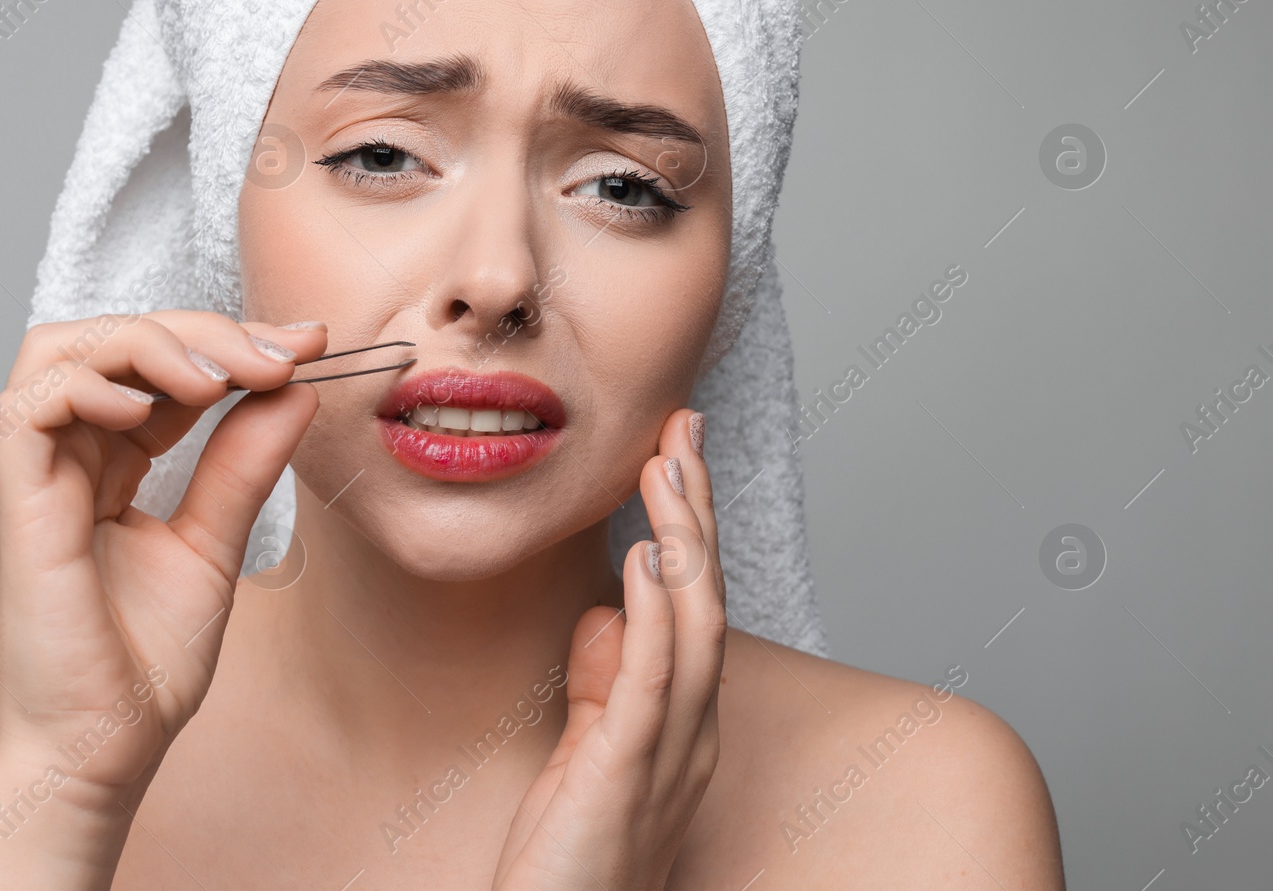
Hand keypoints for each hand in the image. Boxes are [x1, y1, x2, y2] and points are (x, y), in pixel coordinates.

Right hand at [0, 312, 326, 817]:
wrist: (97, 753)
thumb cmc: (139, 667)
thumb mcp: (213, 546)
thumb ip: (244, 466)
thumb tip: (296, 390)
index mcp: (104, 465)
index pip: (156, 367)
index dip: (226, 342)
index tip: (306, 343)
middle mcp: (61, 459)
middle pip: (111, 341)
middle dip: (199, 332)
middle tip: (275, 354)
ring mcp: (29, 477)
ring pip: (61, 352)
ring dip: (145, 343)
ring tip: (218, 376)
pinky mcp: (11, 501)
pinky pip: (28, 406)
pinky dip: (88, 384)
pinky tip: (150, 407)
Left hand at [493, 408, 723, 890]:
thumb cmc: (567, 858)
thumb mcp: (586, 752)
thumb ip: (601, 685)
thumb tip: (607, 612)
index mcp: (682, 721)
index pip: (692, 604)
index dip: (687, 527)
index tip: (671, 454)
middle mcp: (692, 731)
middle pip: (705, 597)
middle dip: (696, 508)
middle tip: (682, 426)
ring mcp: (669, 752)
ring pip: (693, 622)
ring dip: (682, 537)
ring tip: (667, 462)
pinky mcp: (628, 772)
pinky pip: (653, 677)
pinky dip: (654, 611)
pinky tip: (644, 555)